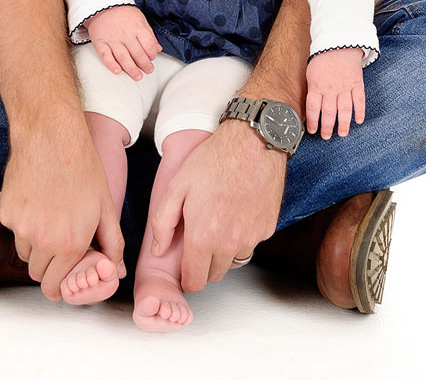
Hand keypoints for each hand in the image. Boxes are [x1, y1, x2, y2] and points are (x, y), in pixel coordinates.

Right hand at [0, 132, 124, 301]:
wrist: (51, 135)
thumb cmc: (81, 165)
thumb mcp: (105, 204)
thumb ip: (112, 243)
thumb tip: (117, 270)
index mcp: (70, 243)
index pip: (53, 287)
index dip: (58, 283)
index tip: (60, 275)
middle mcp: (43, 240)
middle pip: (37, 272)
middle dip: (48, 263)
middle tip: (59, 239)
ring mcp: (21, 226)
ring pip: (25, 250)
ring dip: (34, 242)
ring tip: (50, 212)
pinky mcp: (6, 211)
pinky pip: (13, 228)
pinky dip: (22, 220)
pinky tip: (36, 197)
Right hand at [87, 5, 161, 79]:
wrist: (102, 5)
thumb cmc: (123, 13)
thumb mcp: (140, 19)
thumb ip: (149, 35)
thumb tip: (158, 49)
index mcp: (137, 27)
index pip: (148, 45)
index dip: (152, 54)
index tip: (152, 58)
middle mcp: (125, 35)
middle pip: (138, 54)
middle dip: (145, 65)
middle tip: (148, 70)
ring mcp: (112, 39)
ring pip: (123, 58)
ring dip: (132, 69)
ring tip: (138, 76)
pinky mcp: (100, 42)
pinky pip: (106, 56)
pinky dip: (112, 65)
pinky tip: (118, 71)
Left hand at [149, 120, 286, 292]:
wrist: (252, 143)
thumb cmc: (213, 160)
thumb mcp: (177, 186)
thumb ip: (163, 223)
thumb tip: (159, 249)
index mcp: (203, 237)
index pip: (194, 282)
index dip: (186, 278)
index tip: (185, 267)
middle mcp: (229, 244)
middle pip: (214, 275)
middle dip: (204, 263)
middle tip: (200, 237)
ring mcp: (251, 238)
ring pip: (233, 261)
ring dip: (224, 251)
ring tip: (219, 221)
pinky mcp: (267, 229)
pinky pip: (251, 243)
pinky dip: (243, 235)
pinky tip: (237, 211)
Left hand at [305, 48, 364, 138]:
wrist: (339, 43)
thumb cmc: (323, 59)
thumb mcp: (311, 73)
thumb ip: (312, 90)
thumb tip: (311, 108)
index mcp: (317, 85)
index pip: (313, 108)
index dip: (312, 122)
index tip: (312, 131)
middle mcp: (331, 88)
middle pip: (329, 112)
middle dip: (327, 127)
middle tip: (327, 136)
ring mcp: (345, 86)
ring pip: (345, 110)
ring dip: (344, 124)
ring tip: (343, 133)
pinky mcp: (357, 83)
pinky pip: (359, 100)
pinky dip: (360, 111)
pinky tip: (359, 121)